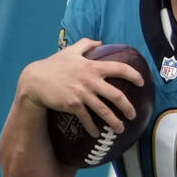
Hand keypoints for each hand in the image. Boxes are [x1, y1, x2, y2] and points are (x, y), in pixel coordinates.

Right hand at [17, 38, 144, 137]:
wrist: (35, 80)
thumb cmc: (54, 65)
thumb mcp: (70, 51)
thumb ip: (86, 44)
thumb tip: (99, 41)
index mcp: (92, 66)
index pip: (119, 68)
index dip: (133, 75)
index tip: (142, 82)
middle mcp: (90, 80)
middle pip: (116, 95)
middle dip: (127, 107)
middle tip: (133, 114)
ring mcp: (82, 93)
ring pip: (104, 111)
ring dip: (115, 122)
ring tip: (120, 129)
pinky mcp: (73, 105)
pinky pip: (87, 119)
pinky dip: (93, 128)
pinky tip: (96, 134)